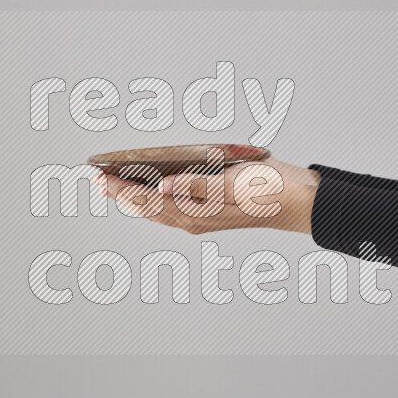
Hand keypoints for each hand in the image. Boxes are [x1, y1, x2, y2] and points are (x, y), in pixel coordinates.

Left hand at [101, 157, 320, 234]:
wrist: (298, 200)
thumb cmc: (269, 191)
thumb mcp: (232, 185)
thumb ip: (197, 187)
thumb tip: (163, 189)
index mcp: (196, 213)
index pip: (148, 201)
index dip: (122, 189)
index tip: (100, 178)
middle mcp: (195, 219)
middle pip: (149, 208)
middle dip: (123, 194)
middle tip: (99, 180)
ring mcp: (204, 217)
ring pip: (160, 209)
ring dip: (137, 198)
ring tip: (118, 187)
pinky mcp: (213, 209)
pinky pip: (175, 206)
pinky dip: (157, 198)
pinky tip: (154, 191)